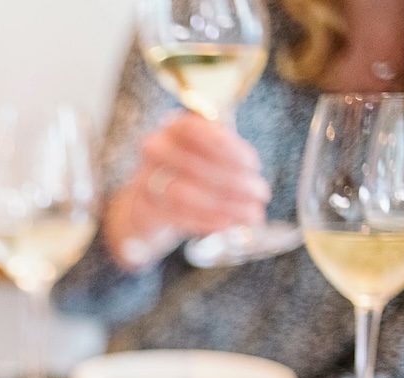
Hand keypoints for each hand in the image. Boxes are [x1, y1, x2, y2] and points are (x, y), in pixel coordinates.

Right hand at [106, 112, 270, 268]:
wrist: (154, 198)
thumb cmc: (192, 170)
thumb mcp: (212, 154)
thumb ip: (231, 157)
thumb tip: (254, 180)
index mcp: (175, 127)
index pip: (195, 128)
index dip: (226, 146)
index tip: (254, 165)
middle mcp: (155, 148)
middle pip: (191, 163)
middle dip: (233, 181)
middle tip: (261, 194)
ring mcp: (144, 178)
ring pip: (182, 192)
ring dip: (221, 205)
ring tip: (249, 214)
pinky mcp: (142, 207)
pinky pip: (175, 215)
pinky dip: (204, 221)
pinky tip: (225, 224)